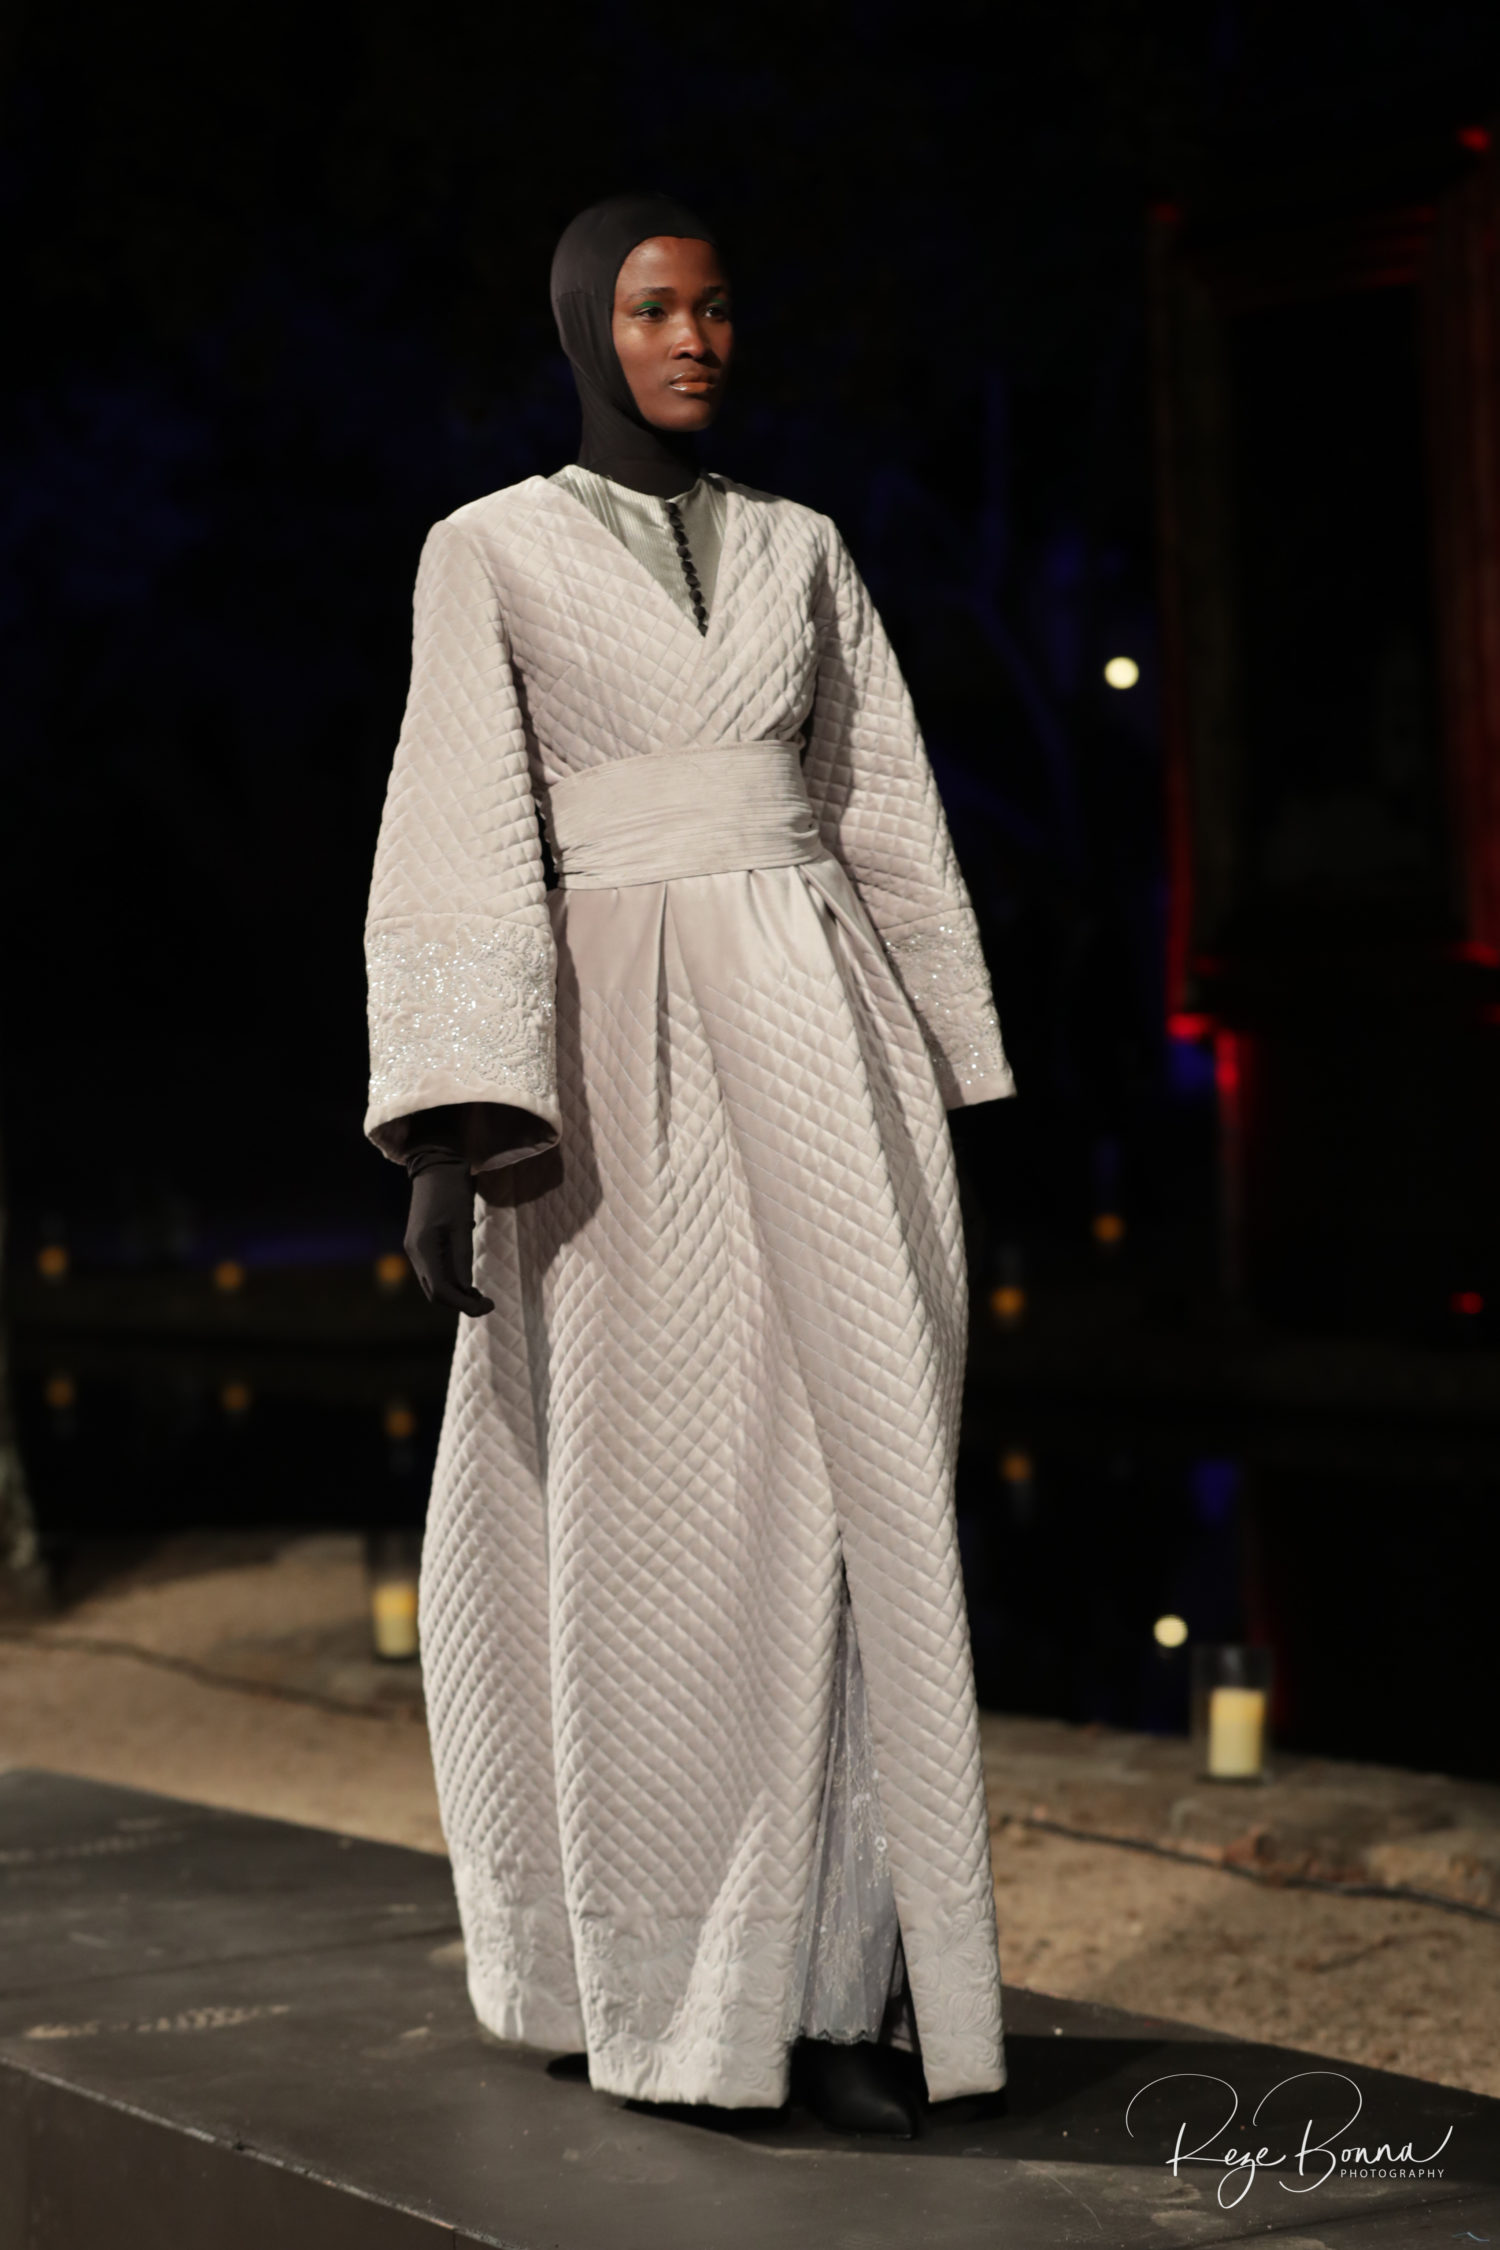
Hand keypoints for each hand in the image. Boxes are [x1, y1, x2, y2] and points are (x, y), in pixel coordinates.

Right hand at [403, 1159, 493, 1315]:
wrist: (436, 1165)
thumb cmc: (452, 1191)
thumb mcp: (462, 1225)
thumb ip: (462, 1258)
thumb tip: (466, 1289)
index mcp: (423, 1248)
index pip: (441, 1290)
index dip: (464, 1304)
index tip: (488, 1305)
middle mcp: (415, 1252)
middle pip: (435, 1292)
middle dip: (460, 1302)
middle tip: (486, 1302)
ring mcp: (416, 1248)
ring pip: (434, 1284)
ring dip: (456, 1293)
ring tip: (479, 1294)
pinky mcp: (422, 1244)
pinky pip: (435, 1271)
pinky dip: (451, 1280)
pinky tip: (468, 1280)